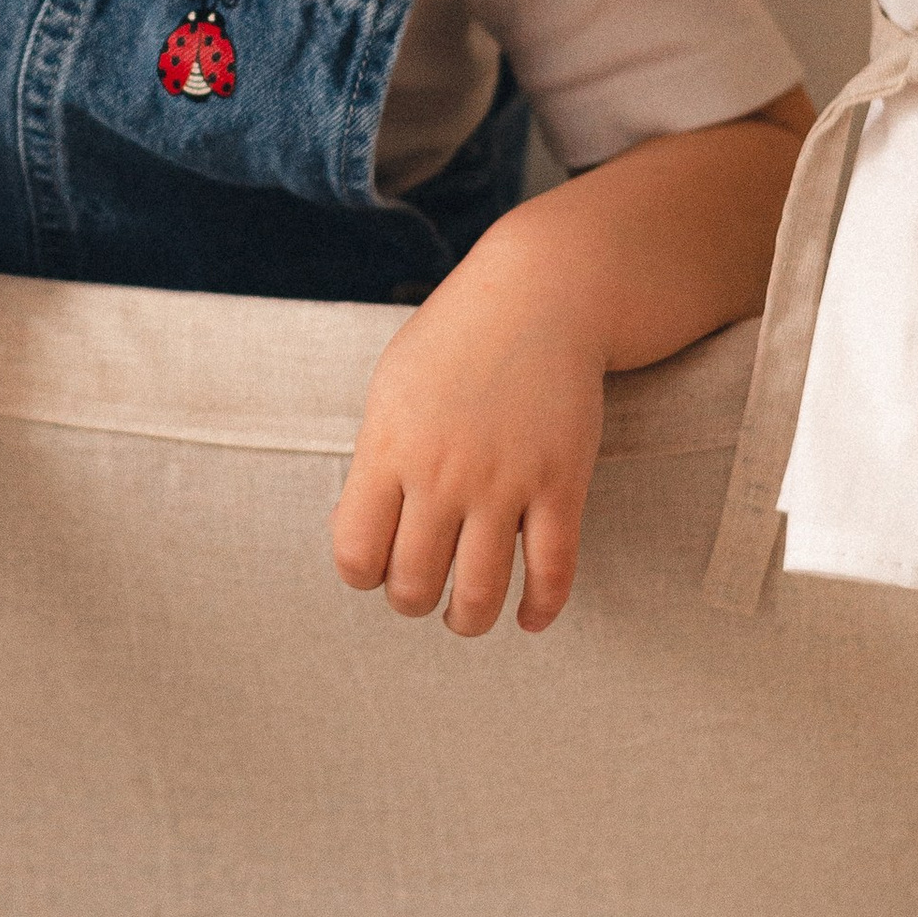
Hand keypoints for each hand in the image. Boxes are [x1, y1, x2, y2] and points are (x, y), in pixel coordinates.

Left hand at [333, 246, 606, 636]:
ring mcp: (505, 481)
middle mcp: (442, 472)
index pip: (355, 553)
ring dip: (468, 620)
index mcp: (389, 447)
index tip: (377, 566)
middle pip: (413, 584)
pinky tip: (529, 618)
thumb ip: (375, 460)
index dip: (362, 574)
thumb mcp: (392, 390)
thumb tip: (358, 531)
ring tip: (465, 617)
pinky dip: (540, 609)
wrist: (539, 296)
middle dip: (413, 603)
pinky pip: (552, 571)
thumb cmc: (455, 342)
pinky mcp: (562, 484)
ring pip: (479, 593)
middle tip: (422, 593)